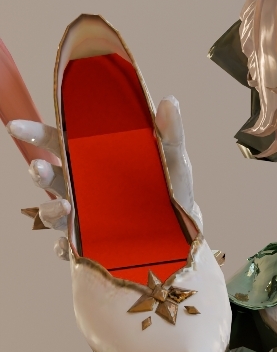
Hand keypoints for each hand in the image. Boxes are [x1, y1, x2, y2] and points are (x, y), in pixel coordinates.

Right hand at [7, 94, 201, 260]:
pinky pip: (71, 250)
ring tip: (64, 208)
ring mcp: (85, 218)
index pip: (56, 142)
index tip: (17, 128)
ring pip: (53, 214)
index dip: (35, 134)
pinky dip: (64, 249)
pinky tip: (68, 248)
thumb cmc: (170, 190)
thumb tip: (169, 102)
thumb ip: (169, 134)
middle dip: (40, 173)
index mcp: (91, 161)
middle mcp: (81, 188)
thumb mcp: (172, 161)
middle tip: (40, 170)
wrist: (185, 233)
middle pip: (49, 177)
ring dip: (50, 210)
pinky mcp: (93, 246)